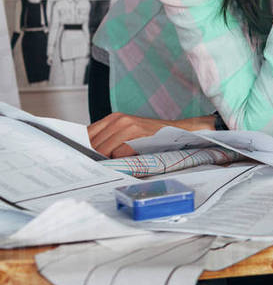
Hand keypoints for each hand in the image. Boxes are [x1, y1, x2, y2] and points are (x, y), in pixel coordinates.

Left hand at [87, 113, 213, 157]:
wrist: (178, 132)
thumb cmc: (151, 136)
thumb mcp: (127, 132)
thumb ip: (109, 138)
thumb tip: (88, 153)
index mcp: (113, 118)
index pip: (86, 134)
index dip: (82, 148)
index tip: (82, 158)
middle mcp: (119, 120)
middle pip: (92, 144)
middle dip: (94, 157)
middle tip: (98, 165)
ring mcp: (128, 126)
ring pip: (103, 149)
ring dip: (106, 160)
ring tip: (114, 164)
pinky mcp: (137, 135)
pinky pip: (118, 153)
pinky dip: (120, 160)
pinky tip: (128, 160)